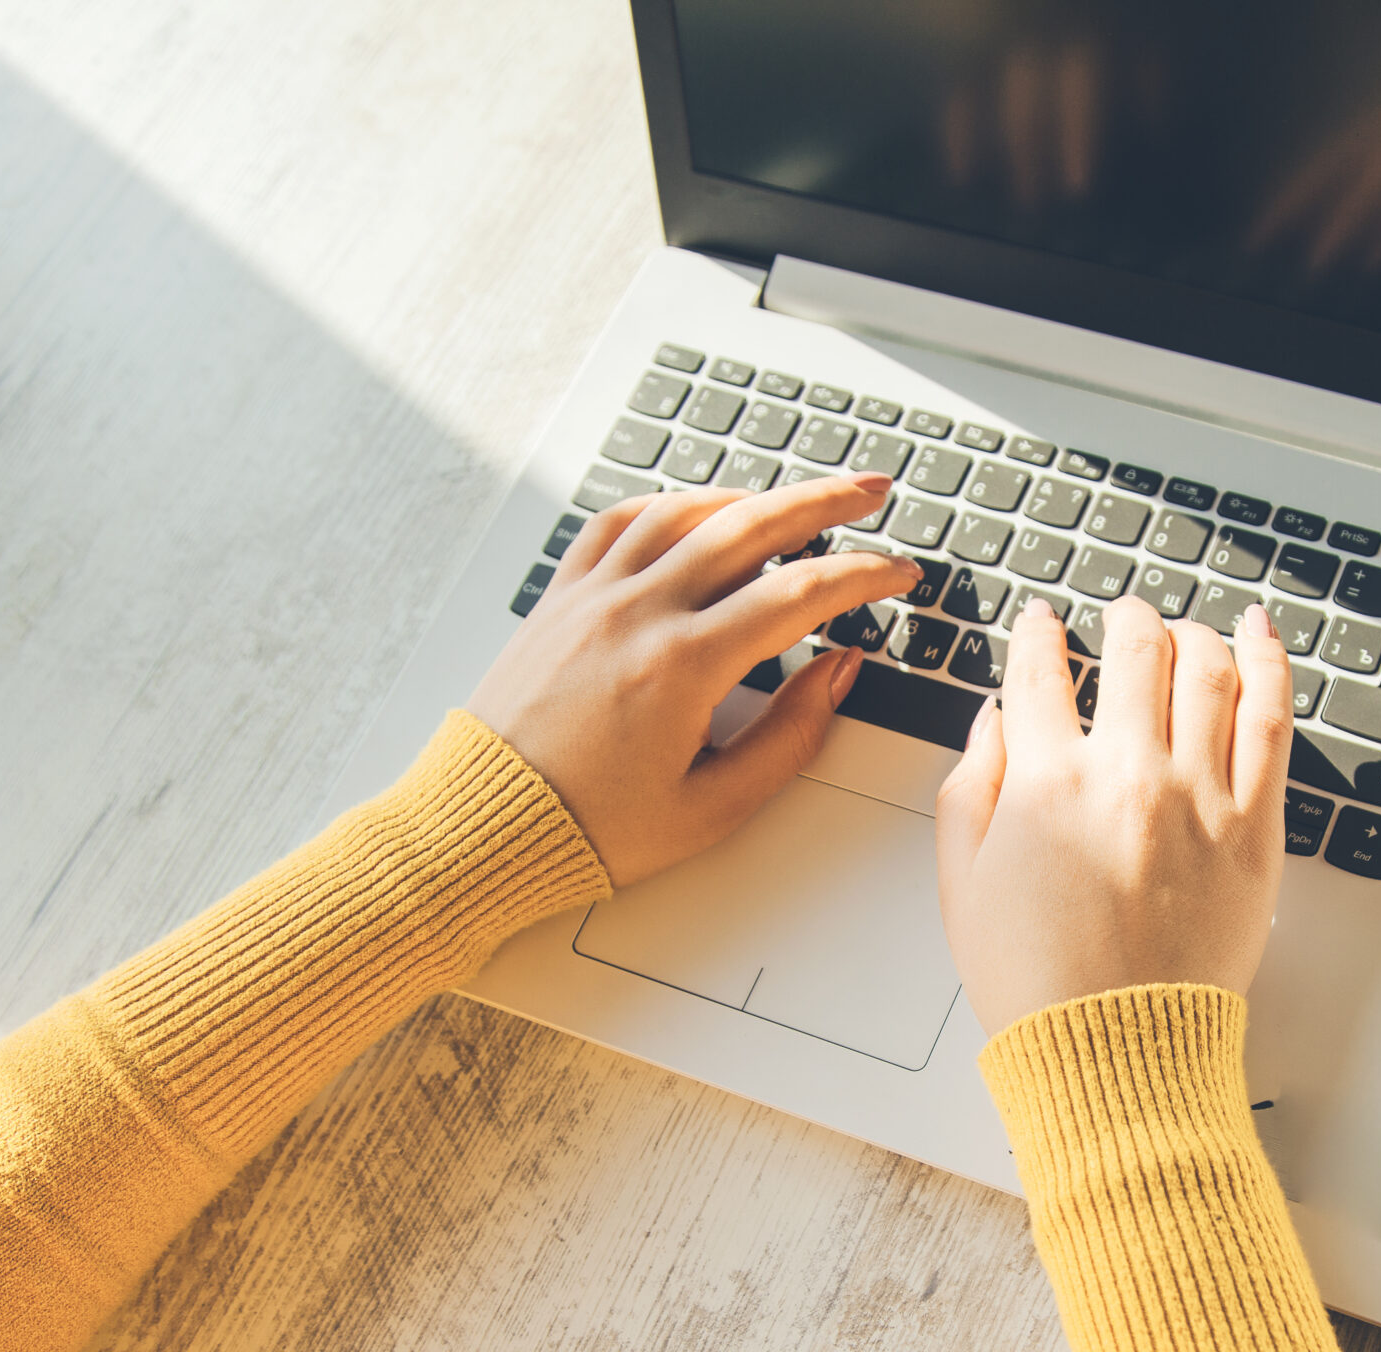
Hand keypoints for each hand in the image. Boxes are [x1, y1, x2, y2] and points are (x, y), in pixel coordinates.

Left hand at [465, 473, 920, 885]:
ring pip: (684, 512)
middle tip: (871, 492)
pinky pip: (618, 523)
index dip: (862, 576)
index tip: (897, 571)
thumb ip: (789, 738)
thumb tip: (837, 674)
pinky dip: (669, 505)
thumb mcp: (711, 807)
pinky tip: (698, 510)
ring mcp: (592, 597)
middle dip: (824, 501)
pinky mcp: (560, 598)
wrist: (483, 828)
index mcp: (681, 666)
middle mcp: (636, 614)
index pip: (798, 595)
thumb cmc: (590, 829)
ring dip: (750, 495)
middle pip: (749, 526)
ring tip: (795, 499)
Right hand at [936, 596, 1292, 1036]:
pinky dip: (1268, 662)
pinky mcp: (1255, 826)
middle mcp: (1128, 774)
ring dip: (1192, 634)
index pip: (1038, 672)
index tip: (1041, 624)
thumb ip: (971, 787)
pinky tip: (1260, 634)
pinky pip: (1270, 719)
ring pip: (1208, 668)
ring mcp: (1200, 795)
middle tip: (1122, 617)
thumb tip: (993, 719)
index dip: (1037, 635)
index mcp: (1046, 783)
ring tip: (1184, 633)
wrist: (1116, 1052)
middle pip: (1135, 649)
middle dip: (1124, 618)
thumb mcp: (962, 885)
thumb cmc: (1037, 983)